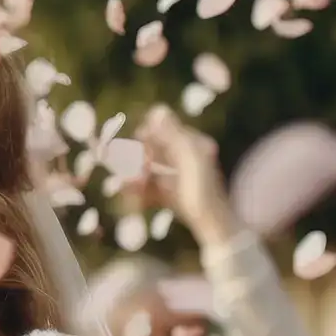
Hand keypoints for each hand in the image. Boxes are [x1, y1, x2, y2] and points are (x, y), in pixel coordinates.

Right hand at [138, 106, 239, 242]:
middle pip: (150, 149)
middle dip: (135, 159)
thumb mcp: (189, 158)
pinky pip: (148, 188)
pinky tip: (128, 196)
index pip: (161, 129)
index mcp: (193, 144)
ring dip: (133, 177)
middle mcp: (185, 157)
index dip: (144, 137)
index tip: (135, 148)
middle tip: (131, 172)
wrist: (214, 227)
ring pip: (146, 170)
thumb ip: (173, 134)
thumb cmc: (203, 192)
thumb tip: (157, 108)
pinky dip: (137, 192)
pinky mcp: (171, 195)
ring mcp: (177, 177)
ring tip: (122, 187)